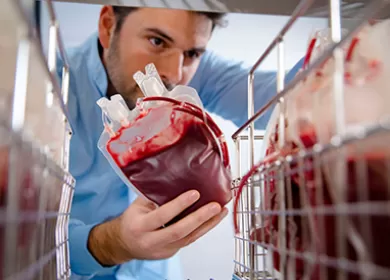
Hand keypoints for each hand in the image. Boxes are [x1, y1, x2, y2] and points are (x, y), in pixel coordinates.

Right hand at [88, 190, 227, 265]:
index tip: (194, 194)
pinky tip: (214, 219)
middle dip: (200, 218)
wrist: (124, 244)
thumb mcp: (137, 205)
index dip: (179, 205)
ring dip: (208, 224)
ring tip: (221, 211)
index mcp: (140, 226)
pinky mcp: (171, 252)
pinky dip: (203, 229)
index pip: (162, 216)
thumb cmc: (132, 220)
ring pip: (189, 238)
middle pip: (179, 231)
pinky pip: (189, 240)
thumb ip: (154, 196)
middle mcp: (151, 240)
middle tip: (215, 206)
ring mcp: (163, 249)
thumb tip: (174, 179)